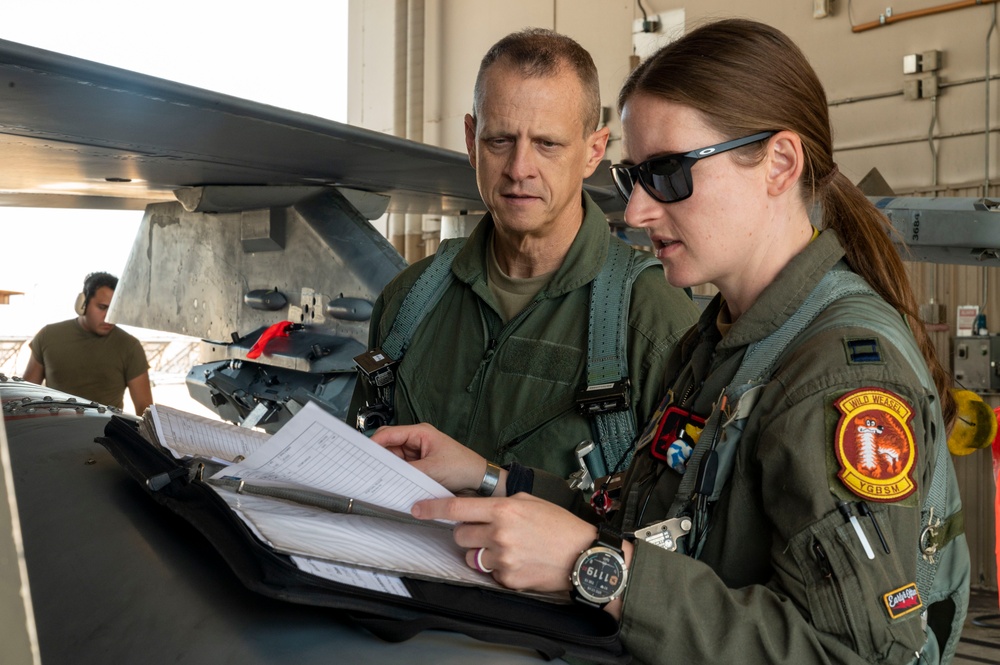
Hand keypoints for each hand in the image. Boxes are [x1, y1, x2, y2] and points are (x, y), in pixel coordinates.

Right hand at [371, 423, 498, 493]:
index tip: (362, 456)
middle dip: (378, 457)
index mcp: (420, 433)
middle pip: (388, 446)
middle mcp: (417, 441)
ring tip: (377, 479)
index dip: (373, 443)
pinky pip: (402, 469)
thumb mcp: (432, 470)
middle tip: (367, 470)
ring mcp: (418, 454)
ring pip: (394, 460)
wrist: (480, 482)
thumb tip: (386, 475)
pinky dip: (396, 476)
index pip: (388, 434)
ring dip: (388, 468)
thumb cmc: (463, 468)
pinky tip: (391, 483)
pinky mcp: (421, 466)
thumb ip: (406, 471)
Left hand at [412, 493, 597, 592]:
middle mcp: (500, 534)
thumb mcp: (531, 502)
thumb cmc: (560, 527)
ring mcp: (503, 559)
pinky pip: (489, 573)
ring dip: (482, 552)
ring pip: (472, 556)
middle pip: (460, 534)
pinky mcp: (508, 579)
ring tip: (508, 548)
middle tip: (488, 531)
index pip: (456, 508)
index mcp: (504, 510)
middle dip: (467, 532)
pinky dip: (498, 568)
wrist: (584, 557)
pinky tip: (519, 561)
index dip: (432, 508)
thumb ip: (502, 504)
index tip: (417, 509)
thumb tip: (477, 508)